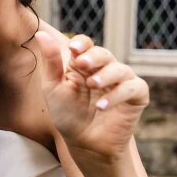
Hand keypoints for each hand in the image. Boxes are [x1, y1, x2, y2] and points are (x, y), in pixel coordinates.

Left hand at [36, 31, 149, 162]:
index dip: (81, 44)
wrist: (83, 142)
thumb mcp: (53, 87)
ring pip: (120, 69)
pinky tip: (102, 105)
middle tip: (81, 64)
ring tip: (92, 85)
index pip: (85, 45)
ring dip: (105, 75)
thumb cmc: (66, 113)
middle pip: (103, 53)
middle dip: (93, 57)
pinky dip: (118, 94)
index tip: (73, 48)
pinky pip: (133, 88)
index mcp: (82, 64)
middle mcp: (104, 69)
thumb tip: (40, 34)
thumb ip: (50, 62)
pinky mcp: (136, 96)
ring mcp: (121, 82)